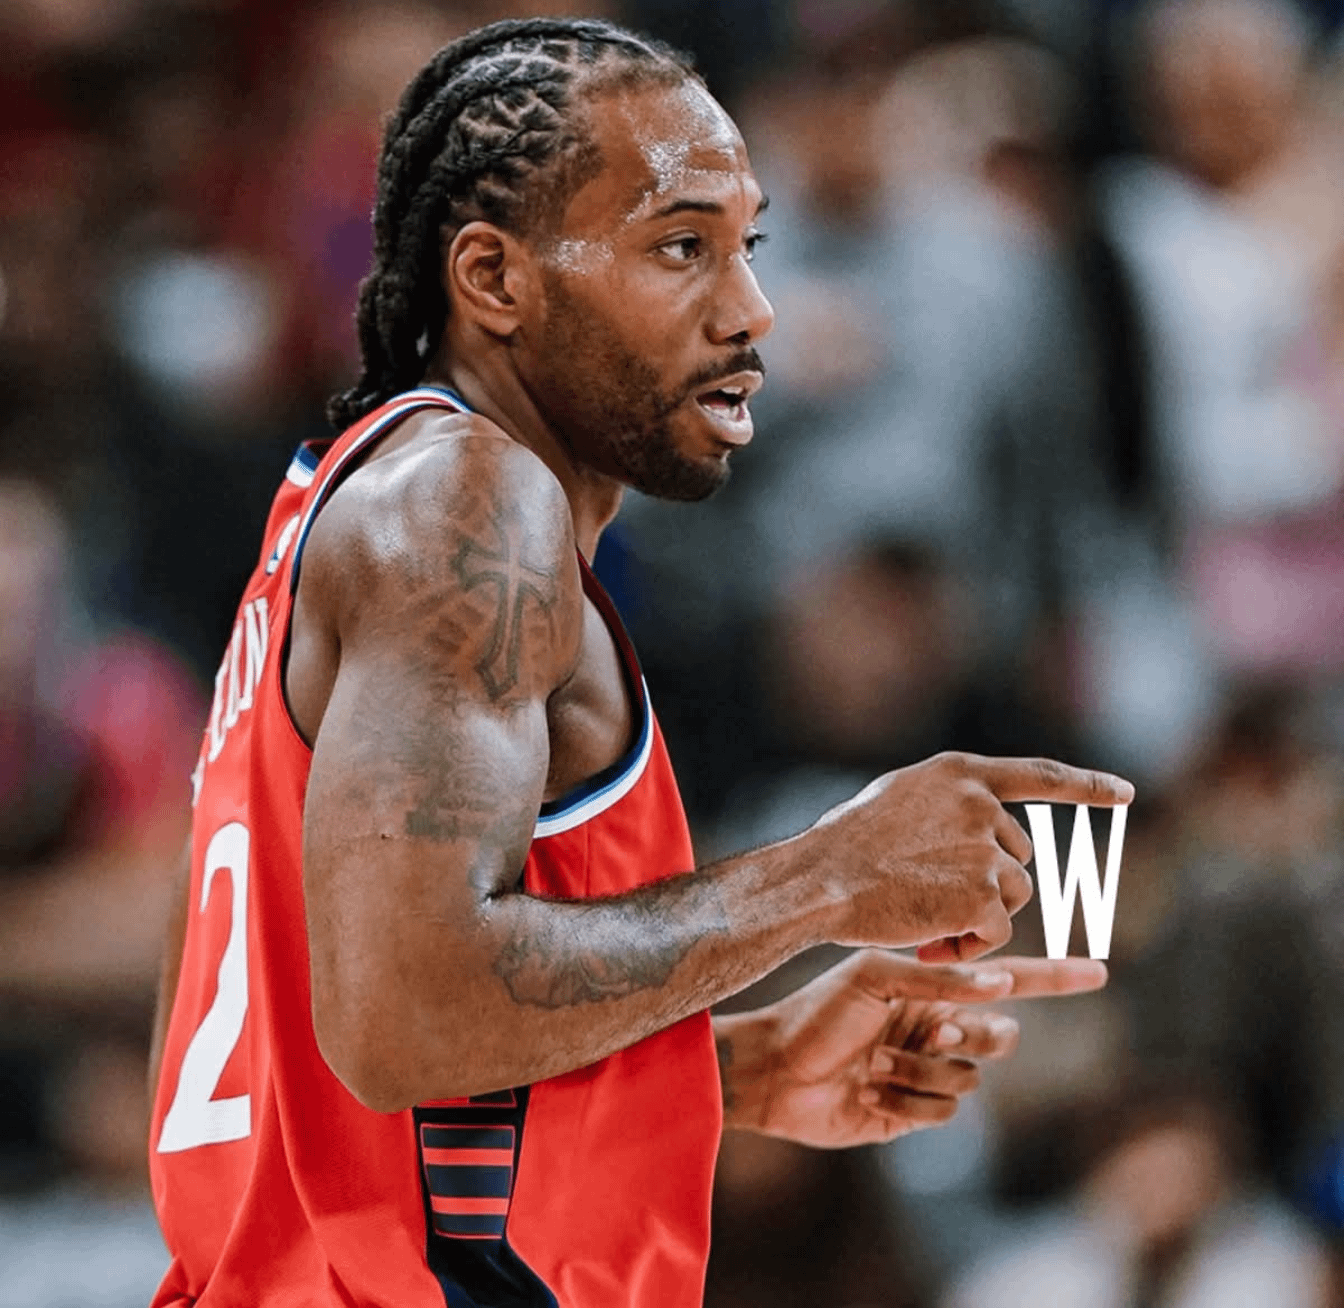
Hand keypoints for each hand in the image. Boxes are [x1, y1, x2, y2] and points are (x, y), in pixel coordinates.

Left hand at [716, 949, 1106, 1148]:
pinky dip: (909, 1103)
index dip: (1054, 978)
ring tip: (875, 1062)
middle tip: (929, 1032)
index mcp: (931, 987)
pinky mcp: (912, 1113)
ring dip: (923, 1072)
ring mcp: (925, 1071)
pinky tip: (870, 1092)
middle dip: (973, 1036)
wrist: (775, 1069)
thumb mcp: (873, 978)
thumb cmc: (817, 1012)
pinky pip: (944, 1113)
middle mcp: (936, 1025)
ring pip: (970, 1079)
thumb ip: (937, 980)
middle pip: (999, 1035)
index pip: (1006, 980)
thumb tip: (1001, 982)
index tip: (1099, 972)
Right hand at [806, 752, 1132, 959]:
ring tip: (925, 925)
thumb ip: (944, 804)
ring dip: (977, 919)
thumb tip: (983, 819)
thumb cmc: (842, 847)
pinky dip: (970, 946)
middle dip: (985, 885)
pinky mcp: (985, 894)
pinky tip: (929, 943)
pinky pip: (997, 930)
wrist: (819, 881)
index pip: (1040, 774)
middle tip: (932, 907)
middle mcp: (981, 803)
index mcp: (959, 772)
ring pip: (1011, 896)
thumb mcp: (897, 799)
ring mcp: (986, 847)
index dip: (1086, 785)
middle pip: (1016, 856)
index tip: (1124, 792)